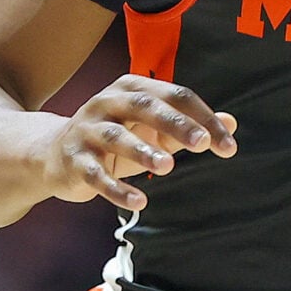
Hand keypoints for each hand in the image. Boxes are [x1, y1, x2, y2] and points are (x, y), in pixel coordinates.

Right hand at [37, 76, 236, 211]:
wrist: (57, 155)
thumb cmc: (117, 139)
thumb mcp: (153, 129)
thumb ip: (189, 125)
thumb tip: (232, 124)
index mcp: (132, 88)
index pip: (174, 95)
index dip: (203, 118)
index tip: (227, 146)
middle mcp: (107, 102)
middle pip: (145, 107)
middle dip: (175, 124)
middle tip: (202, 144)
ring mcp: (87, 129)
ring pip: (116, 137)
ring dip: (143, 151)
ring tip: (169, 166)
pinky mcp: (74, 160)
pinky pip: (96, 174)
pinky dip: (117, 189)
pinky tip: (140, 202)